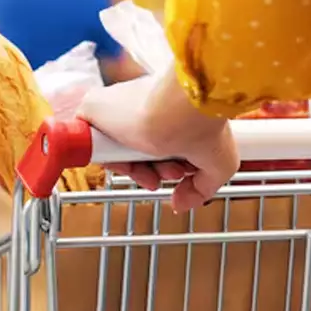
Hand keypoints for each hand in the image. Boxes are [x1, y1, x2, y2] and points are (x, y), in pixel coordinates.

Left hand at [77, 70, 238, 211]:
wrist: (180, 106)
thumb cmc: (203, 122)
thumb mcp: (217, 162)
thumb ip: (201, 188)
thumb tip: (180, 204)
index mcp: (169, 112)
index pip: (155, 144)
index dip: (163, 166)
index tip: (176, 174)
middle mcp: (144, 108)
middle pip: (136, 150)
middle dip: (153, 170)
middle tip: (167, 173)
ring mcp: (118, 108)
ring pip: (116, 149)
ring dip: (136, 169)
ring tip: (156, 169)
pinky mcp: (93, 108)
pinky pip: (93, 143)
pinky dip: (110, 159)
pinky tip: (129, 162)